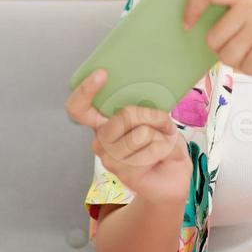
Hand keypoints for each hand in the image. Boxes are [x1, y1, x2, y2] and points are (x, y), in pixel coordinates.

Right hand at [65, 68, 191, 207]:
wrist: (172, 178)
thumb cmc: (162, 145)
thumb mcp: (159, 120)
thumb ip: (148, 111)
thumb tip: (140, 103)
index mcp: (104, 123)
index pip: (79, 108)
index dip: (85, 90)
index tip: (102, 74)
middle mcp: (102, 140)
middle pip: (125, 115)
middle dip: (153, 116)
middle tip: (163, 126)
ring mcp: (109, 158)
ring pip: (141, 133)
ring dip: (161, 135)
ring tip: (162, 144)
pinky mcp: (122, 173)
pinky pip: (150, 149)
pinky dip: (164, 148)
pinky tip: (161, 157)